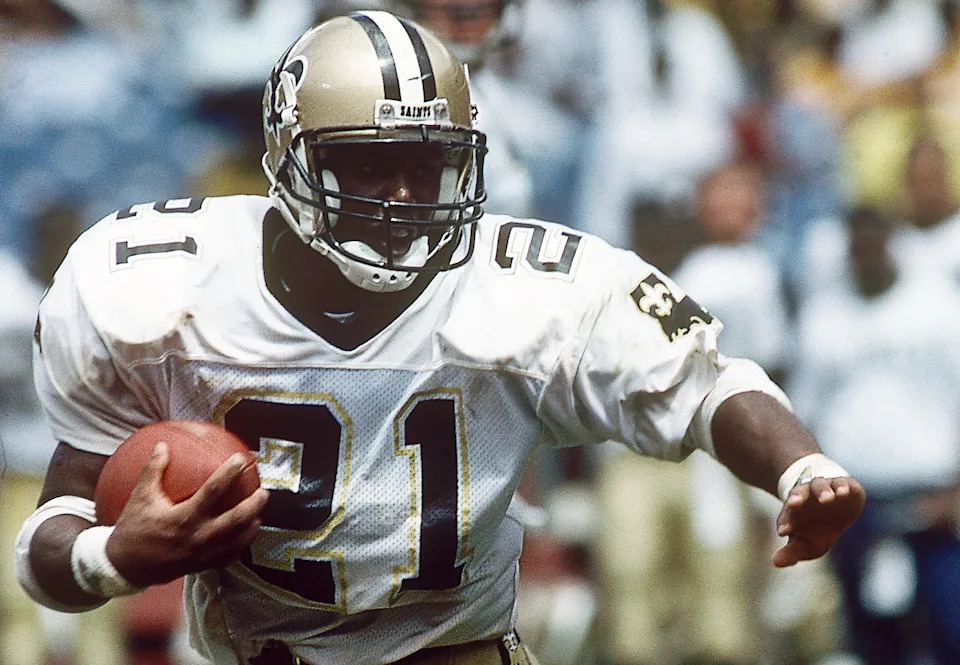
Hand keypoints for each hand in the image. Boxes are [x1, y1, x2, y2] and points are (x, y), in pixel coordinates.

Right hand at [105, 442, 268, 586]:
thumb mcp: (139, 497)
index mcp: (183, 517)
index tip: (241, 460)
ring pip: (235, 541)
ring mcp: (201, 554)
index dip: (229, 474)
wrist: (124, 567)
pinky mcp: (200, 567)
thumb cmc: (133, 529)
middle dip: (253, 505)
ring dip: (250, 527)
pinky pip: (226, 558)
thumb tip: (163, 445)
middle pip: (234, 520)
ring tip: (260, 515)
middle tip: (264, 492)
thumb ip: (153, 470)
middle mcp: (196, 537)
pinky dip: (239, 547)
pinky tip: (245, 538)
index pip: (212, 491)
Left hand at [772, 475, 865, 566]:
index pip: (787, 515)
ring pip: (819, 485)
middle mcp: (808, 496)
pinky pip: (841, 482)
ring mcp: (826, 488)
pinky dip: (841, 486)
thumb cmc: (817, 529)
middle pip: (798, 493)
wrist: (837, 506)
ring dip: (822, 491)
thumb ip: (791, 553)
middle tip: (793, 504)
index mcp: (794, 510)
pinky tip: (843, 492)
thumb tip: (776, 563)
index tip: (783, 532)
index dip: (785, 522)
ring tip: (827, 499)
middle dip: (797, 498)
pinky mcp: (845, 484)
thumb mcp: (805, 545)